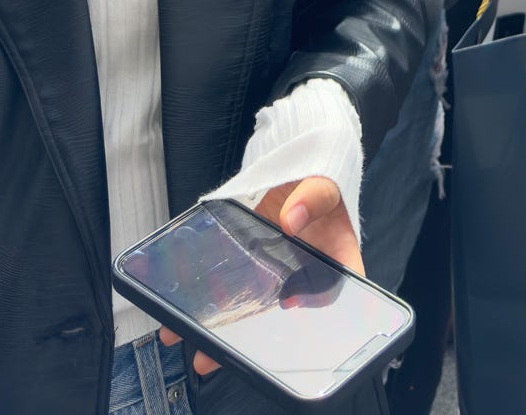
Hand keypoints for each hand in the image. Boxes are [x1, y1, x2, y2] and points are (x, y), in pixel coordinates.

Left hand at [160, 177, 360, 375]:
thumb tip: (291, 219)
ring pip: (252, 304)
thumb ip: (313, 198)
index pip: (333, 288)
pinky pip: (235, 281)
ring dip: (224, 325)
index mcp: (336, 257)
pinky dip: (214, 296)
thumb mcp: (324, 182)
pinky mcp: (252, 259)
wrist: (297, 170)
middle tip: (220, 355)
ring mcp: (275, 270)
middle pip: (281, 312)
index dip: (313, 300)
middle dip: (248, 340)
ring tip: (197, 348)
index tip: (289, 303)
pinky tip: (189, 306)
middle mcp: (304, 272)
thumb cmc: (320, 178)